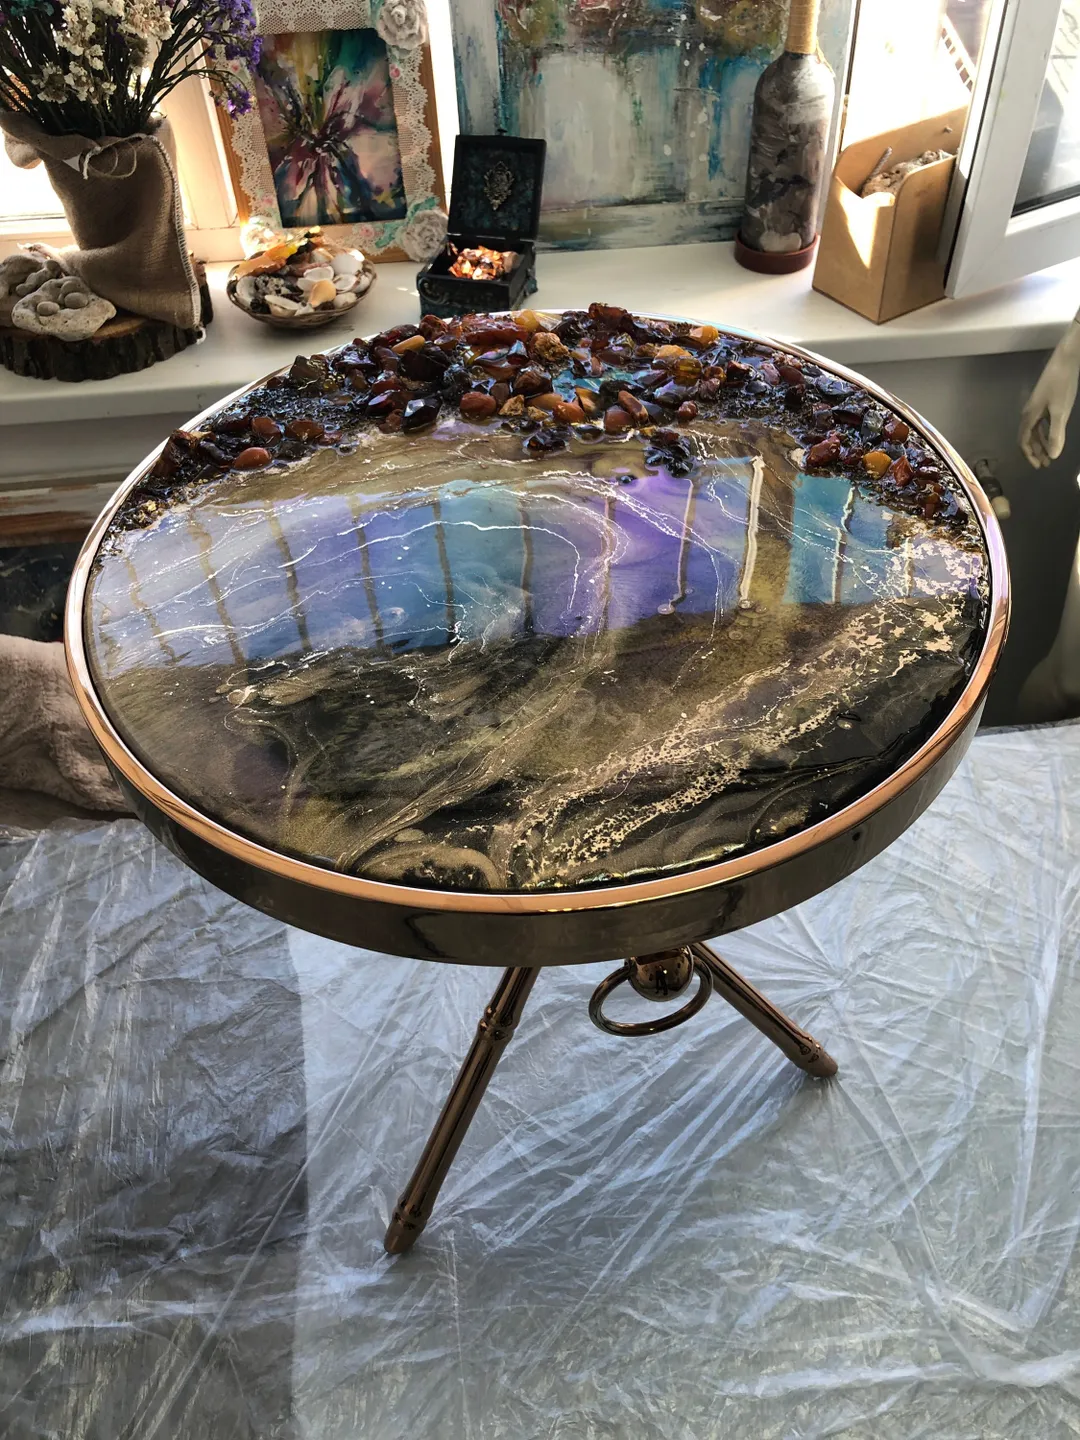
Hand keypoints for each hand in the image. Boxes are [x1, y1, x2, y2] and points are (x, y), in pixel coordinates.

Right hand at [1020, 321, 1079, 467]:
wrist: (1066, 358)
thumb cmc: (1061, 385)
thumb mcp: (1061, 412)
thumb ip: (1056, 434)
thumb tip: (1053, 456)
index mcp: (1029, 416)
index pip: (1023, 441)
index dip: (1030, 455)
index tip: (1039, 466)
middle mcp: (1029, 412)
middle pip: (1028, 437)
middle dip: (1036, 451)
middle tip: (1046, 463)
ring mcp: (1036, 405)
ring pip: (1035, 429)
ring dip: (1041, 442)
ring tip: (1050, 452)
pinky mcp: (1044, 400)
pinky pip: (1041, 421)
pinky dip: (1045, 431)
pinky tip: (1054, 434)